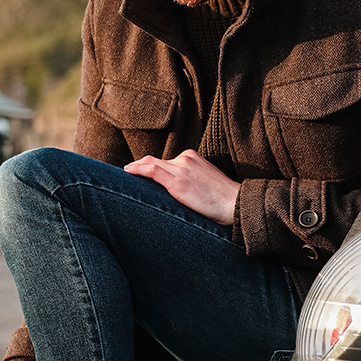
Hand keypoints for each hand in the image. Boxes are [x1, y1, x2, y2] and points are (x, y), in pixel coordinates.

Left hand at [124, 149, 240, 224]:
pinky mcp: (178, 180)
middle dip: (140, 166)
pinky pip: (151, 170)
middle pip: (156, 161)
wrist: (235, 203)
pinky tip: (128, 172)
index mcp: (192, 157)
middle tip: (128, 172)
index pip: (166, 161)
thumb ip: (190, 179)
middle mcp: (185, 158)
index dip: (150, 166)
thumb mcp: (205, 182)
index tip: (140, 171)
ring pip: (151, 164)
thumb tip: (178, 190)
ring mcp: (181, 168)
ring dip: (135, 168)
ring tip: (125, 173)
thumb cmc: (223, 199)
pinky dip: (137, 170)